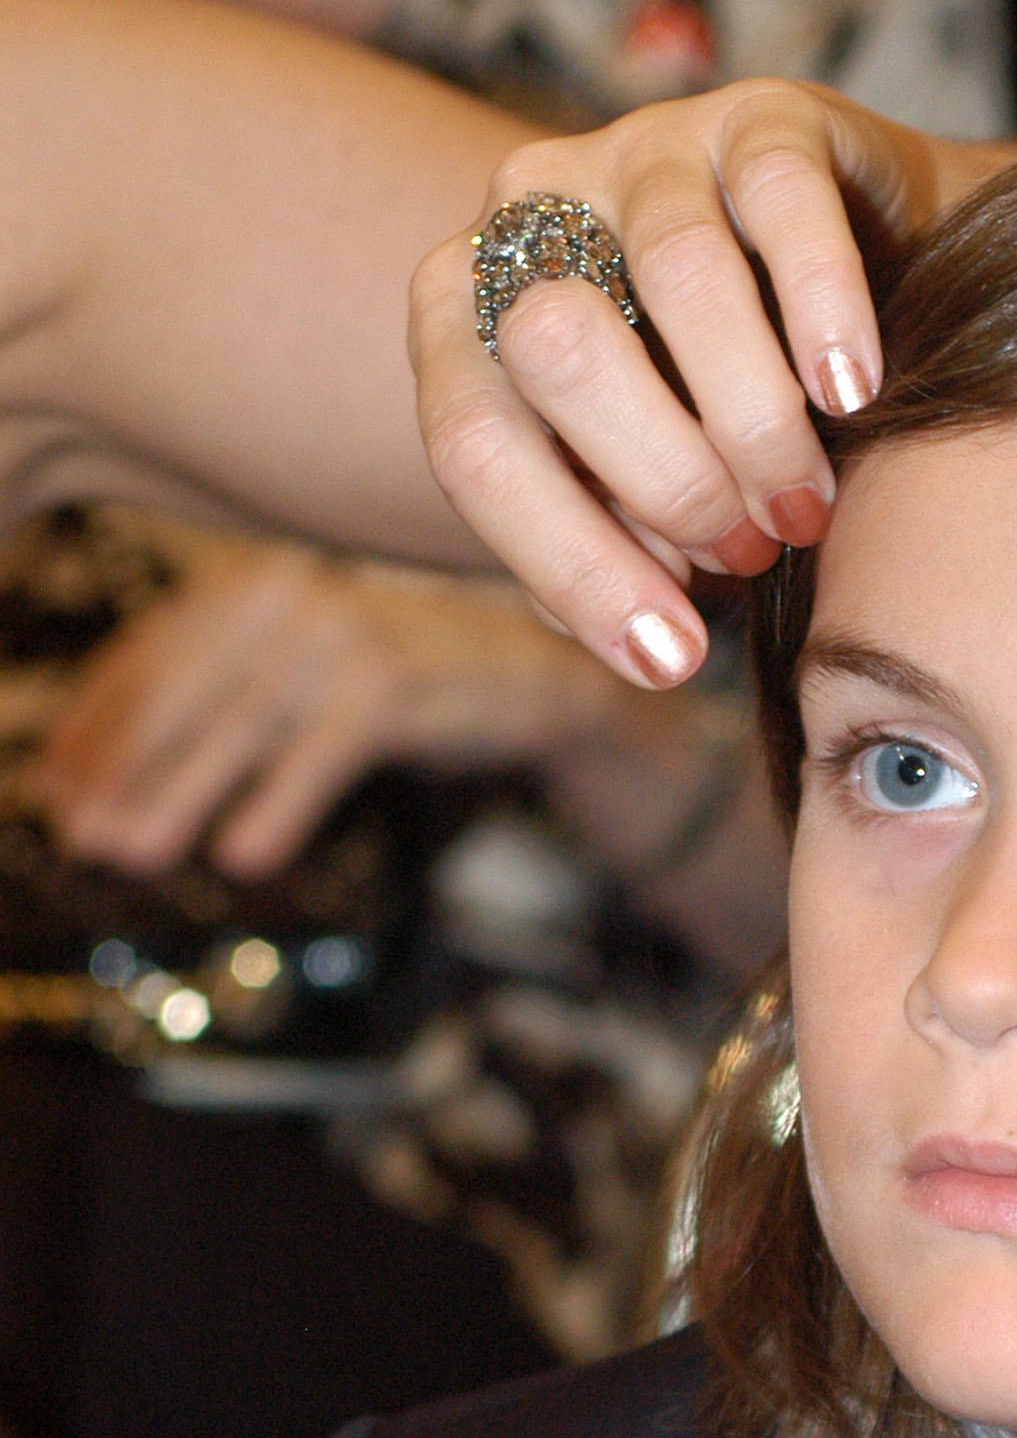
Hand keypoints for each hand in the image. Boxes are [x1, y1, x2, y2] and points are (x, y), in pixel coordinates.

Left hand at [26, 533, 626, 877]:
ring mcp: (344, 631)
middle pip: (178, 686)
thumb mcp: (307, 685)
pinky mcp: (399, 681)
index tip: (55, 797)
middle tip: (81, 836)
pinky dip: (278, 802)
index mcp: (251, 584)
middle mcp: (289, 591)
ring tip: (134, 852)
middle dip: (121, 768)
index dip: (92, 732)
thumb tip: (108, 787)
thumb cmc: (414, 687)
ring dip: (177, 791)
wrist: (539, 685)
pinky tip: (242, 853)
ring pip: (237, 719)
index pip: (146, 657)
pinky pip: (321, 748)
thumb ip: (221, 710)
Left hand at [408, 80, 1016, 689]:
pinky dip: (825, 313)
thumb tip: (647, 635)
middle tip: (753, 550)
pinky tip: (856, 396)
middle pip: (557, 349)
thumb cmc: (722, 427)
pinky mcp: (757, 118)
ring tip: (809, 502)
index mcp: (466, 323)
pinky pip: (782, 205)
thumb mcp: (643, 506)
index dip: (570, 563)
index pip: (473, 444)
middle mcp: (529, 220)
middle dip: (667, 481)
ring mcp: (639, 152)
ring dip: (756, 421)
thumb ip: (617, 556)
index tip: (674, 657)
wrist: (856, 294)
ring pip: (680, 278)